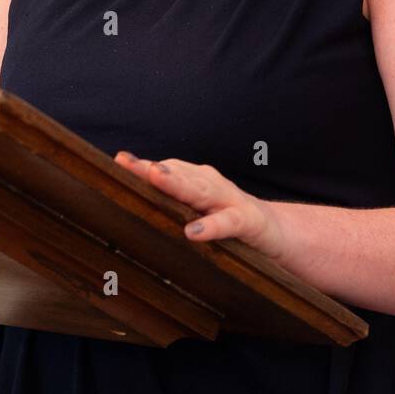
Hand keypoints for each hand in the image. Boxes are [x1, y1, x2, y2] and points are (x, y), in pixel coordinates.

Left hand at [113, 150, 288, 263]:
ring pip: (200, 191)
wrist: (276, 230)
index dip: (141, 167)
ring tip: (156, 178)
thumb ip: (169, 207)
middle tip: (126, 163)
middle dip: (151, 169)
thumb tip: (125, 212)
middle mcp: (211, 186)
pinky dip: (212, 226)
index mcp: (197, 182)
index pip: (166, 171)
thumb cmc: (228, 219)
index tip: (118, 161)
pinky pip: (228, 223)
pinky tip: (194, 232)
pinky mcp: (248, 222)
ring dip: (178, 185)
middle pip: (178, 175)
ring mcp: (230, 201)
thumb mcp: (198, 211)